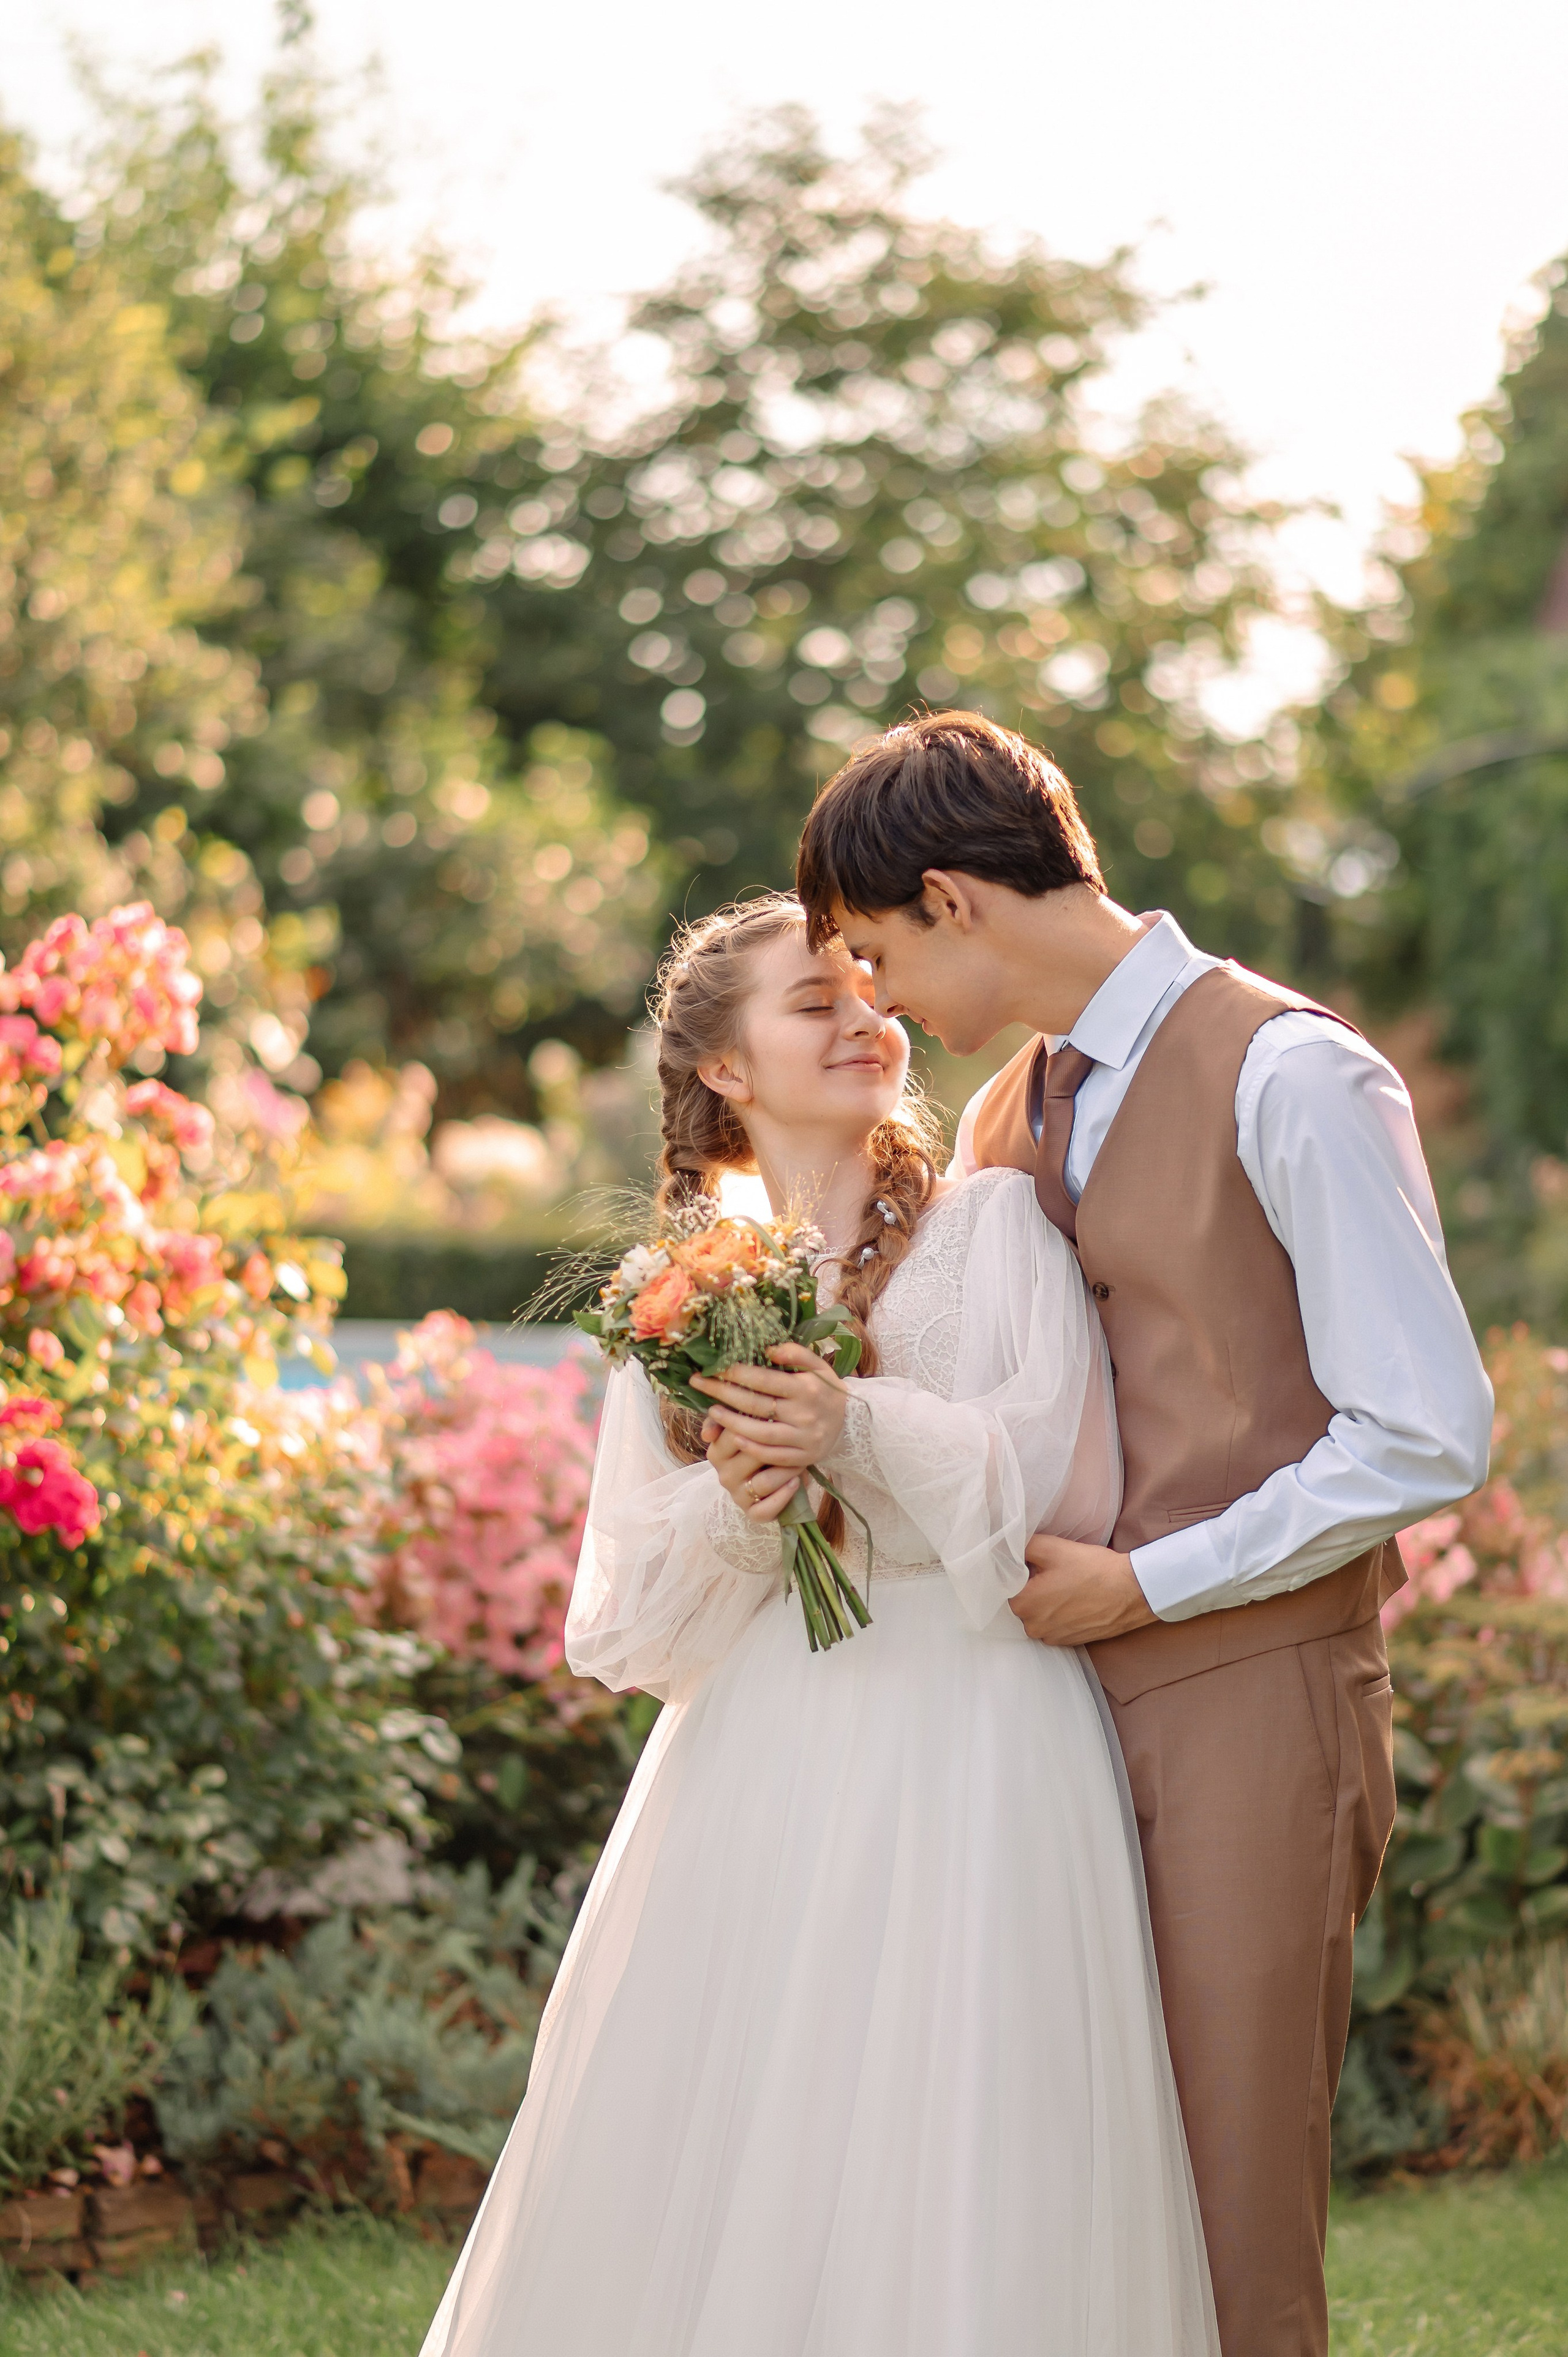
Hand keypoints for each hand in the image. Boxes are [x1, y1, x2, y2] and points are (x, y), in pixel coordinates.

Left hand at [691, 1342, 848, 1468]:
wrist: (852, 1425)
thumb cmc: (826, 1390)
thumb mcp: (819, 1366)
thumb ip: (797, 1353)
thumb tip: (769, 1349)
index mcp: (807, 1388)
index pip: (765, 1380)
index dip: (737, 1373)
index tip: (714, 1366)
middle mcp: (805, 1414)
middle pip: (756, 1405)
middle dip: (723, 1392)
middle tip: (699, 1383)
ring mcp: (803, 1439)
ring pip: (760, 1433)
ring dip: (731, 1422)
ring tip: (712, 1410)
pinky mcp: (801, 1458)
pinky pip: (771, 1454)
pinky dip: (750, 1446)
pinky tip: (732, 1436)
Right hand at [706, 1426, 801, 1523]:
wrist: (781, 1467)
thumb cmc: (765, 1442)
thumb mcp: (749, 1426)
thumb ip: (732, 1416)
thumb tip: (710, 1425)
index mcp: (716, 1452)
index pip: (733, 1435)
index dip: (758, 1426)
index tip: (777, 1418)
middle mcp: (723, 1475)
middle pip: (751, 1458)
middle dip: (776, 1447)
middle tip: (796, 1439)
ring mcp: (737, 1495)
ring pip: (764, 1482)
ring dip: (786, 1471)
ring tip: (800, 1461)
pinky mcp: (752, 1512)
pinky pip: (766, 1509)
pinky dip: (783, 1496)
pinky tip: (796, 1482)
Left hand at [1008, 1535, 1158, 1645]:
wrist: (1132, 1592)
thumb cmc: (1093, 1570)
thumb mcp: (1052, 1548)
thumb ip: (1022, 1546)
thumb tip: (1007, 1547)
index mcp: (1023, 1605)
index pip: (1005, 1586)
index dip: (1017, 1572)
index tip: (1032, 1563)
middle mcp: (1033, 1628)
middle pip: (1021, 1602)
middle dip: (1031, 1587)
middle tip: (1052, 1571)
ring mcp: (1052, 1638)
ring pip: (1038, 1614)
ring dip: (1046, 1601)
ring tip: (1066, 1585)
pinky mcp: (1069, 1641)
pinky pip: (1054, 1624)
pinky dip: (1060, 1613)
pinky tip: (1074, 1598)